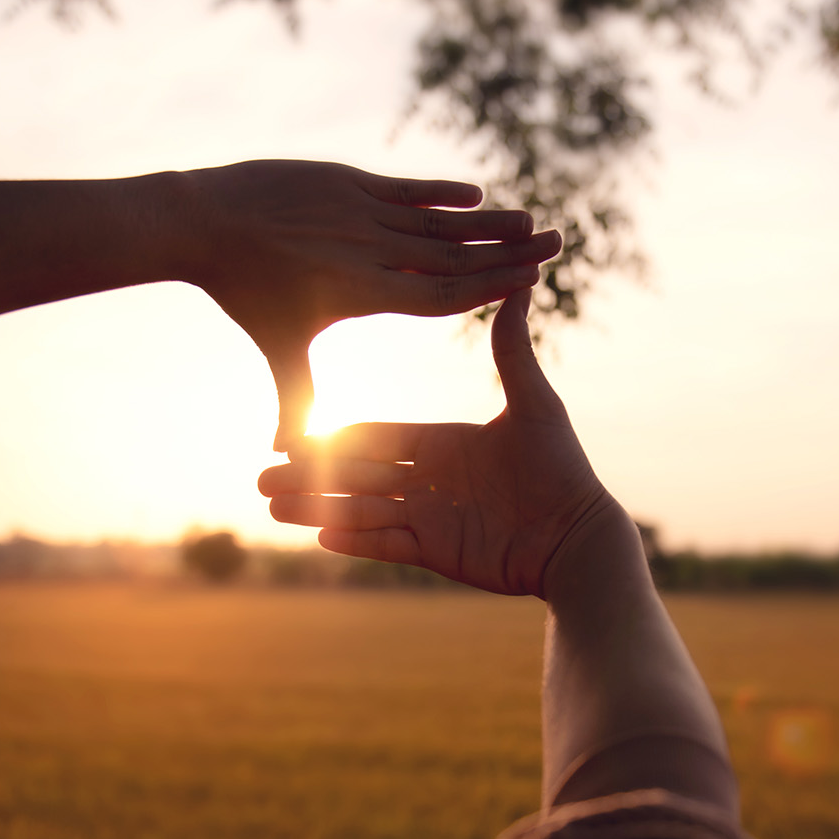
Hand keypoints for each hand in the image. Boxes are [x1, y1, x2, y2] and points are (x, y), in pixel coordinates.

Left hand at [176, 160, 561, 450]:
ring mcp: (360, 213)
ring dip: (486, 220)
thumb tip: (286, 454)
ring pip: (437, 219)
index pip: (441, 296)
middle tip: (553, 245)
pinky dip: (442, 191)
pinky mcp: (348, 182)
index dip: (489, 289)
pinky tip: (476, 194)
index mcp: (363, 293)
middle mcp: (370, 252)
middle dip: (507, 251)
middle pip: (454, 256)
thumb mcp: (277, 346)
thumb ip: (295, 396)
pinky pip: (406, 189)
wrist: (205, 223)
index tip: (529, 284)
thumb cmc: (244, 293)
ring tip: (530, 219)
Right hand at [257, 289, 617, 596]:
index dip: (337, 437)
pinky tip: (316, 535)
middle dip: (309, 476)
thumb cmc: (561, 469)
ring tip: (269, 507)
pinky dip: (354, 540)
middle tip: (260, 477)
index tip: (296, 434)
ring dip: (316, 509)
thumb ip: (513, 351)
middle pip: (357, 475)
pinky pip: (385, 544)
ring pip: (361, 510)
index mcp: (444, 443)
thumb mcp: (534, 405)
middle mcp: (430, 479)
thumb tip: (522, 287)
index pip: (378, 437)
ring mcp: (430, 518)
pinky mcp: (436, 552)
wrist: (577, 537)